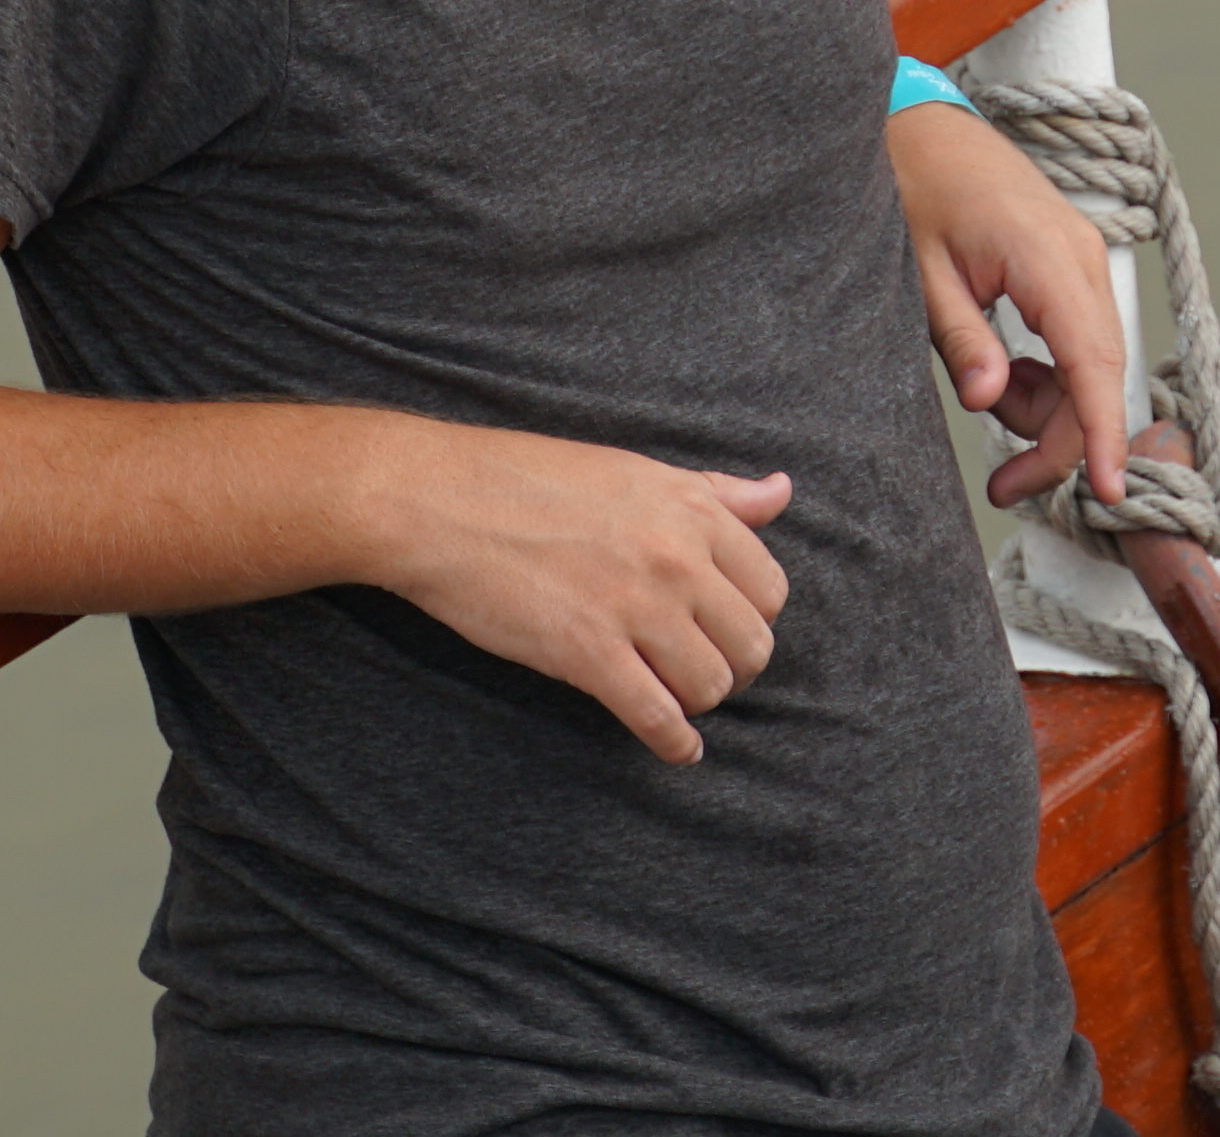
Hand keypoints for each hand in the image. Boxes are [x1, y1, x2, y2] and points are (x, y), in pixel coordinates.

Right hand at [362, 423, 795, 763]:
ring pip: (711, 686)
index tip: (723, 628)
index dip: (751, 618)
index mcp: (690, 509)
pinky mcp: (588, 654)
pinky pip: (657, 718)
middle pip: (751, 644)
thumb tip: (782, 493)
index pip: (769, 588)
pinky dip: (674, 745)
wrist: (437, 501)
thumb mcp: (635, 470)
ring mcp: (634, 607)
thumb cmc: (529, 479)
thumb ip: (714, 491)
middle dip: (733, 667)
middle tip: (702, 671)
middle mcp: (676, 557)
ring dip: (698, 702)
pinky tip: (675, 749)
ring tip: (675, 698)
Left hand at [890, 99, 1130, 514]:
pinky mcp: (1075, 266)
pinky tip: (1005, 367)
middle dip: (1058, 438)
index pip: (1091, 362)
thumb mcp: (921, 274)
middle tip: (1003, 486)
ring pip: (1091, 364)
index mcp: (1048, 257)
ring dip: (1048, 403)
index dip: (1100, 432)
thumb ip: (961, 341)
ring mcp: (1085, 259)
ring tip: (983, 386)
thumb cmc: (914, 188)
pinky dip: (1050, 373)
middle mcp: (1083, 258)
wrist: (921, 126)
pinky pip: (1080, 340)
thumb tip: (989, 403)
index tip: (1108, 492)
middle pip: (1098, 376)